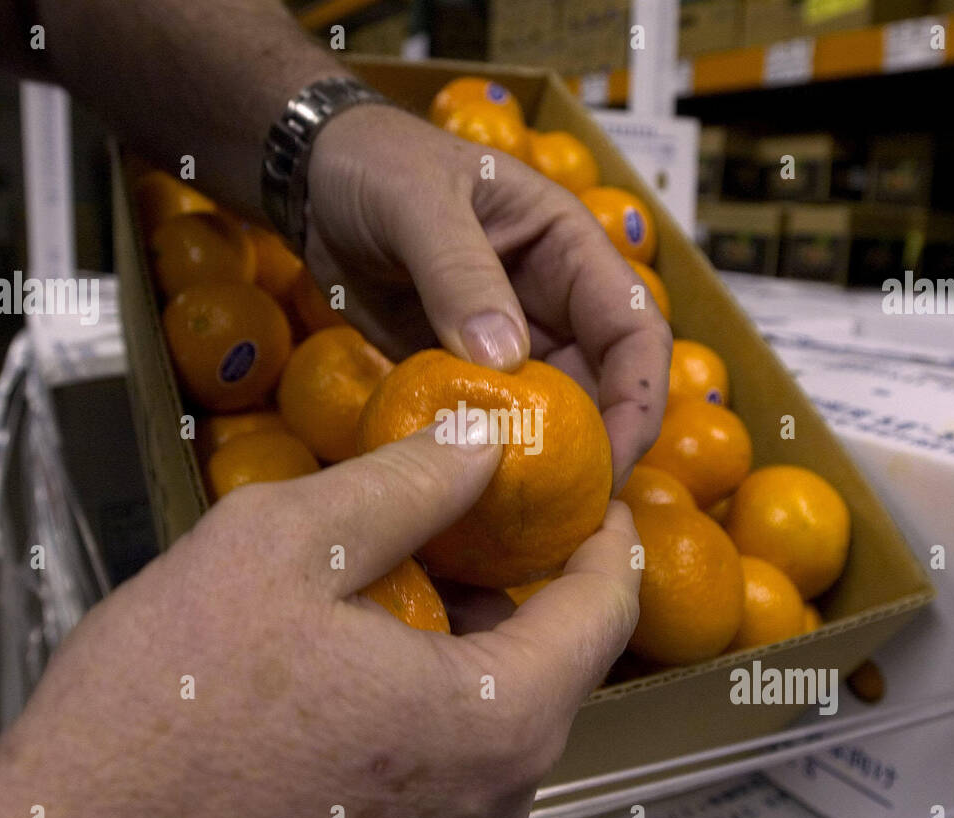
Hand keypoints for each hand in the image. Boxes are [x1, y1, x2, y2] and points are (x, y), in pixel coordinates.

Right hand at [0, 428, 638, 817]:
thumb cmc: (161, 714)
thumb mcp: (279, 546)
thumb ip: (401, 485)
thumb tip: (476, 443)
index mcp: (493, 718)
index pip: (605, 608)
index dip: (603, 532)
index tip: (587, 491)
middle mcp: (496, 799)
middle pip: (555, 662)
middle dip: (523, 581)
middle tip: (474, 519)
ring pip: (498, 713)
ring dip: (469, 640)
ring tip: (401, 581)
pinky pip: (451, 762)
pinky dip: (432, 697)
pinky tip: (359, 661)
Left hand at [305, 104, 671, 486]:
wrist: (314, 177)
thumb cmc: (377, 165)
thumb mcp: (418, 204)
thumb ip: (459, 274)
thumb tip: (507, 363)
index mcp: (569, 248)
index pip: (634, 327)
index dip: (640, 395)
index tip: (616, 456)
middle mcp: (553, 300)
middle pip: (604, 384)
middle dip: (599, 446)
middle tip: (573, 510)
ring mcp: (510, 337)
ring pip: (553, 410)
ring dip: (546, 459)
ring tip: (530, 516)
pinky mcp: (465, 368)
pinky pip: (494, 418)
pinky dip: (491, 455)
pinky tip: (476, 496)